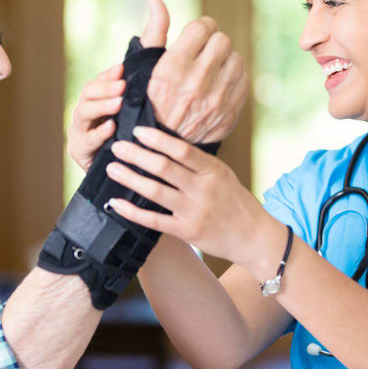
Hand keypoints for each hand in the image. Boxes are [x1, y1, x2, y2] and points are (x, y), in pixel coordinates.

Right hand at [66, 0, 170, 171]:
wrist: (135, 162)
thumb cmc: (141, 117)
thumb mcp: (149, 78)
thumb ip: (153, 40)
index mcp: (102, 93)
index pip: (101, 79)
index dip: (109, 75)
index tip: (122, 71)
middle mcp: (89, 110)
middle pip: (87, 94)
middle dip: (103, 89)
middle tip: (122, 86)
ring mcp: (82, 131)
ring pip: (83, 116)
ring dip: (100, 108)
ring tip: (118, 105)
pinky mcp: (81, 152)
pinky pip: (85, 143)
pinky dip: (98, 136)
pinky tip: (112, 130)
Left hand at [104, 126, 273, 266]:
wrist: (255, 237)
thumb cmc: (236, 203)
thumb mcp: (223, 175)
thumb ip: (199, 163)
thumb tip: (166, 145)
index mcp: (213, 170)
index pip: (181, 149)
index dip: (157, 138)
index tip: (137, 131)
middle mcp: (203, 189)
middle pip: (164, 167)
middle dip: (136, 155)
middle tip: (117, 147)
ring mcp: (194, 211)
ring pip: (155, 191)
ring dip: (130, 178)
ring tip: (112, 168)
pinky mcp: (187, 231)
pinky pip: (154, 220)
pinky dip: (132, 212)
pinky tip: (116, 203)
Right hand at [145, 0, 248, 143]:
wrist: (162, 145)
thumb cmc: (149, 101)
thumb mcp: (144, 66)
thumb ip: (154, 31)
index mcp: (173, 68)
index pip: (202, 27)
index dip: (201, 28)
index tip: (197, 35)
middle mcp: (196, 82)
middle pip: (222, 40)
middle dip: (213, 42)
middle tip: (205, 51)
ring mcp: (216, 99)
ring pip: (236, 58)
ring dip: (225, 59)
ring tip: (212, 68)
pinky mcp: (230, 112)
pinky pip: (244, 79)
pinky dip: (233, 78)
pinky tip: (219, 83)